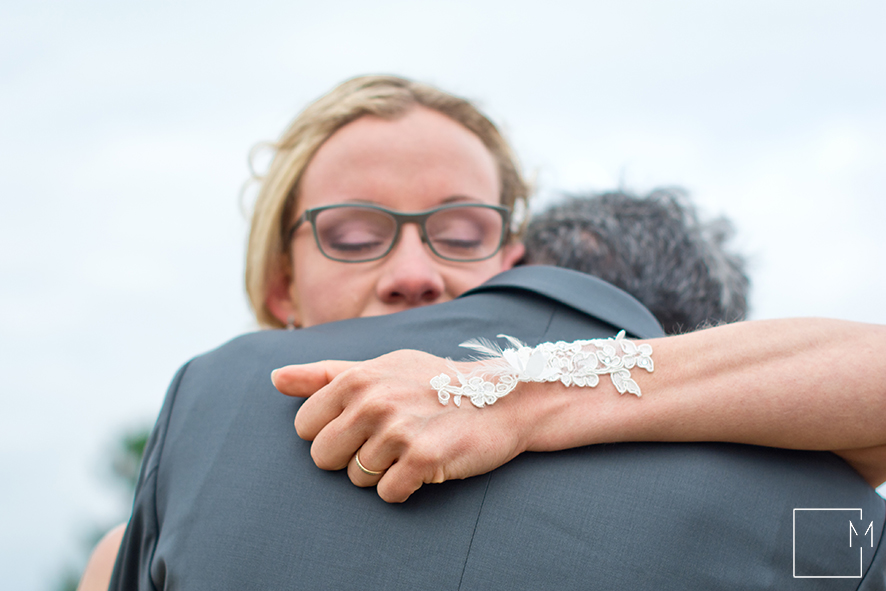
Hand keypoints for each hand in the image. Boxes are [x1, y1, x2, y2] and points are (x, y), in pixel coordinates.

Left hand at [271, 350, 530, 501]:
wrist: (501, 398)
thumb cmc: (435, 383)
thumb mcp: (382, 367)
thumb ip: (326, 374)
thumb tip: (275, 379)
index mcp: (357, 378)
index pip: (304, 427)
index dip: (330, 432)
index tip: (361, 425)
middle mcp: (373, 402)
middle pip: (323, 458)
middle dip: (350, 457)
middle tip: (386, 441)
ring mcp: (397, 431)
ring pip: (356, 479)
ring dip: (382, 471)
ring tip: (411, 446)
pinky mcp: (421, 460)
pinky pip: (386, 493)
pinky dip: (404, 486)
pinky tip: (425, 463)